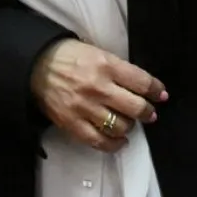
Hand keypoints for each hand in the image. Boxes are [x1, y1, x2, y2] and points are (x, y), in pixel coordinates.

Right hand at [29, 39, 165, 152]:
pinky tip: (119, 141)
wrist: (36, 65)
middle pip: (135, 107)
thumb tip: (140, 85)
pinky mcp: (73, 124)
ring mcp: (85, 108)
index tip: (161, 95)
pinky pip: (99, 141)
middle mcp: (98, 87)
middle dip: (147, 112)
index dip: (156, 90)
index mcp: (106, 65)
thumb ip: (118, 69)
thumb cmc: (68, 56)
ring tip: (129, 123)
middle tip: (149, 113)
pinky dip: (114, 144)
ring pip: (121, 126)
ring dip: (130, 127)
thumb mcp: (97, 52)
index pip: (141, 81)